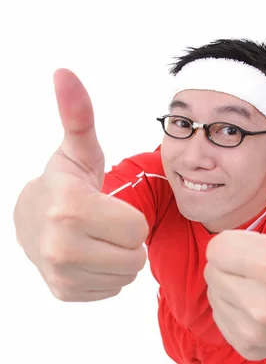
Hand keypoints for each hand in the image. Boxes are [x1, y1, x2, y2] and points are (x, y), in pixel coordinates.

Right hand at [13, 69, 148, 301]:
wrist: (30, 219)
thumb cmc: (64, 182)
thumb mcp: (77, 150)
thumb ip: (79, 115)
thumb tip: (65, 73)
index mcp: (72, 208)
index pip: (137, 229)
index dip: (130, 217)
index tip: (108, 205)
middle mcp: (62, 246)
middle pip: (134, 257)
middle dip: (126, 240)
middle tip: (104, 224)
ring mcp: (61, 273)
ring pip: (125, 276)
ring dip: (118, 258)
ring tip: (96, 238)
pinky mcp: (64, 291)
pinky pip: (111, 289)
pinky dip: (105, 275)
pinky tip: (87, 255)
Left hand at [204, 136, 265, 359]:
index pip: (218, 246)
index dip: (238, 242)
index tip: (265, 248)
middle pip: (213, 268)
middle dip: (234, 261)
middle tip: (265, 266)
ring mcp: (257, 331)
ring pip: (214, 290)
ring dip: (231, 284)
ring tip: (264, 285)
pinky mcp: (248, 347)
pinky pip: (218, 314)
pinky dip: (233, 307)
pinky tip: (260, 305)